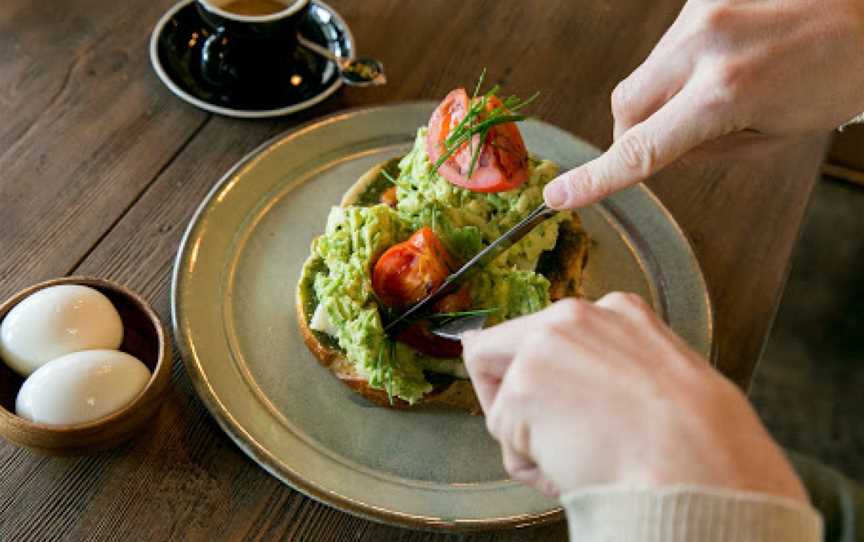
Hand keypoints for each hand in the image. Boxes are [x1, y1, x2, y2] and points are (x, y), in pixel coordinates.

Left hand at [462, 293, 807, 502]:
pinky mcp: (520, 390)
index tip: (570, 409)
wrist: (698, 470)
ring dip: (535, 441)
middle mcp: (572, 316)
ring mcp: (541, 348)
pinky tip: (578, 469)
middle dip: (520, 401)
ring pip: (505, 405)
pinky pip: (509, 446)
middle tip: (568, 435)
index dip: (554, 382)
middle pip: (503, 353)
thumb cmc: (699, 443)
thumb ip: (612, 364)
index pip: (552, 338)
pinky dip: (537, 469)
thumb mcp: (666, 378)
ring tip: (588, 457)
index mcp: (617, 311)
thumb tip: (570, 378)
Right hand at [544, 0, 863, 208]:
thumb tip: (660, 152)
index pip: (640, 149)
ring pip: (644, 73)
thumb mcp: (779, 134)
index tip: (559, 196)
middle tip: (672, 140)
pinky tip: (729, 58)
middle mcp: (704, 44)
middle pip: (624, 105)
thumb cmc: (845, 72)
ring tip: (721, 87)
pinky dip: (685, 65)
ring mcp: (701, 11)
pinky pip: (670, 45)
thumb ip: (707, 150)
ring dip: (663, 94)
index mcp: (726, 92)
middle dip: (634, 131)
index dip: (596, 179)